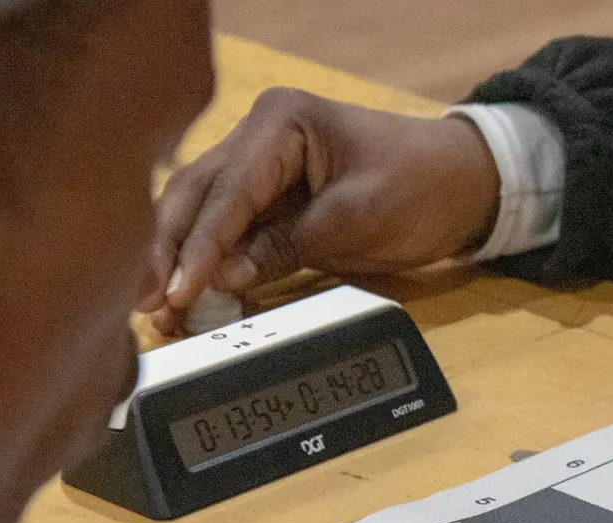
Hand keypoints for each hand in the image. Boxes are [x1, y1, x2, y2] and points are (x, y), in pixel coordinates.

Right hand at [141, 88, 500, 333]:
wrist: (467, 184)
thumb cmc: (423, 186)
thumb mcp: (357, 221)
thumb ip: (285, 248)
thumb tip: (223, 279)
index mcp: (281, 122)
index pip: (227, 189)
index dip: (199, 245)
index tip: (179, 288)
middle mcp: (261, 137)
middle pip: (195, 196)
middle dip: (168, 251)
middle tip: (146, 303)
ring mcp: (263, 170)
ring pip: (202, 215)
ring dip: (180, 261)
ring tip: (157, 309)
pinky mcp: (273, 203)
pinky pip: (230, 234)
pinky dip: (210, 265)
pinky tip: (190, 298)